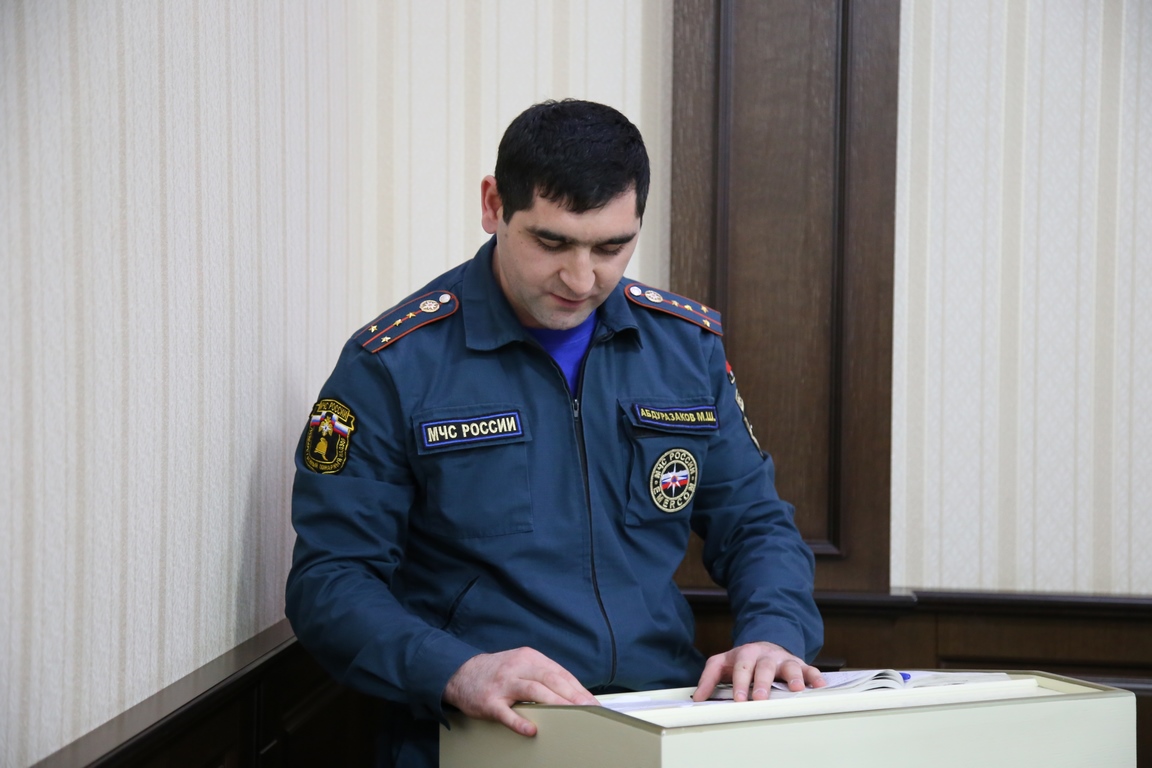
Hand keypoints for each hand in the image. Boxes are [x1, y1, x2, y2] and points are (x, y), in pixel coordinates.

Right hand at [443, 647, 599, 736]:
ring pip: (533, 691)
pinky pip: (506, 713)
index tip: (592, 701)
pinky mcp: (489, 701)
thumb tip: (572, 691)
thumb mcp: (521, 665)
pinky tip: (531, 729)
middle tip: (588, 708)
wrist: (461, 674)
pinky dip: (520, 721)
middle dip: (572, 694)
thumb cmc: (497, 672)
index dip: (577, 688)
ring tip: (570, 714)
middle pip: (550, 679)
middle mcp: (517, 668)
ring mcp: (503, 684)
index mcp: (528, 658)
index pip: (559, 673)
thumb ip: (543, 675)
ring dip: (554, 703)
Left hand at [691, 641, 825, 701]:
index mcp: (745, 655)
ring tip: (796, 689)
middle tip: (760, 698)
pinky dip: (816, 676)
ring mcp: (783, 659)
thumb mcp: (722, 664)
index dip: (740, 683)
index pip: (741, 668)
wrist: (764, 643)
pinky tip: (820, 685)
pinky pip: (810, 669)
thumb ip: (709, 679)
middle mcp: (765, 656)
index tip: (739, 699)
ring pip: (789, 666)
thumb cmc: (743, 660)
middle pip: (764, 667)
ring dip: (794, 677)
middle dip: (762, 683)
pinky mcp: (799, 664)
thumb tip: (697, 698)